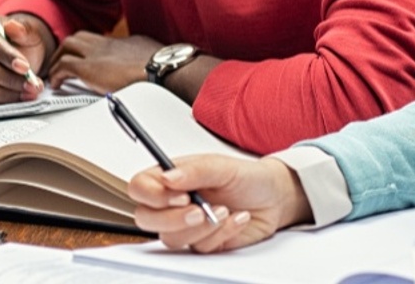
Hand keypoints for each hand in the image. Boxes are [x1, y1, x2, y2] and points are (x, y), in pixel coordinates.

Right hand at [0, 12, 52, 104]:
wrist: (19, 57)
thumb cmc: (21, 42)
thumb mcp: (28, 32)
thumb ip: (24, 30)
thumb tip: (14, 27)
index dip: (5, 55)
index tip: (25, 67)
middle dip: (8, 78)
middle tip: (31, 84)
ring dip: (4, 93)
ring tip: (28, 93)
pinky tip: (18, 99)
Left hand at [46, 32, 161, 94]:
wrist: (160, 69)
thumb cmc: (162, 67)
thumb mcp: (153, 57)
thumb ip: (144, 59)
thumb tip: (148, 68)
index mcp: (122, 43)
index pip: (99, 40)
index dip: (88, 48)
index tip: (86, 58)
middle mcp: (106, 44)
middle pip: (80, 38)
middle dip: (68, 49)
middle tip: (63, 62)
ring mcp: (95, 54)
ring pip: (67, 46)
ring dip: (58, 58)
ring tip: (55, 73)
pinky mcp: (87, 68)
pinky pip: (63, 66)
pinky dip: (56, 74)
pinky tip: (56, 84)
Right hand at [127, 155, 311, 252]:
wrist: (275, 198)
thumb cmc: (246, 177)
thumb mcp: (221, 166)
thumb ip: (194, 170)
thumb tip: (167, 177)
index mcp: (170, 178)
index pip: (139, 187)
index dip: (152, 195)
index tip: (179, 195)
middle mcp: (172, 203)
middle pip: (145, 218)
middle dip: (172, 218)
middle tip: (199, 210)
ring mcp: (186, 225)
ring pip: (171, 238)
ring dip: (201, 227)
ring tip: (225, 211)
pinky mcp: (203, 243)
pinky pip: (200, 248)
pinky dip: (221, 234)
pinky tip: (237, 219)